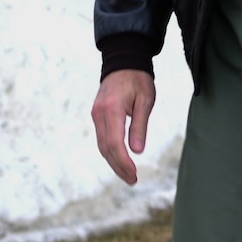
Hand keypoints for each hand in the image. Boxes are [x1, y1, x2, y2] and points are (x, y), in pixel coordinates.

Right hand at [90, 69, 156, 185]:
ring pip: (102, 145)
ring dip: (113, 161)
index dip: (123, 162)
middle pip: (106, 148)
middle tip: (132, 180)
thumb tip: (137, 151)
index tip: (133, 174)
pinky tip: (120, 159)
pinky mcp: (97, 116)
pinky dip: (110, 151)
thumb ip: (140, 125)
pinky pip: (102, 138)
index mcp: (112, 110)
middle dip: (118, 166)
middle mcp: (99, 114)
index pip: (115, 143)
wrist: (123, 61)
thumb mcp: (146, 100)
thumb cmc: (138, 79)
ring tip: (128, 174)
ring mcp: (95, 115)